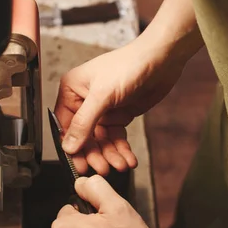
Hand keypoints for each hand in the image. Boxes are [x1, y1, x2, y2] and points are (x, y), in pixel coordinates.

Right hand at [55, 39, 184, 174]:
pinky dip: (122, 150)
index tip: (81, 164)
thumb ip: (84, 122)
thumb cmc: (129, 65)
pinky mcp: (119, 115)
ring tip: (119, 165)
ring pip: (102, 141)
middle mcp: (85, 101)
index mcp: (72, 90)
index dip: (73, 147)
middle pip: (85, 137)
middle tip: (102, 168)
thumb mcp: (102, 95)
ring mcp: (103, 110)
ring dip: (110, 155)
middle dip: (95, 153)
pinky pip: (117, 138)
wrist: (161, 60)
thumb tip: (69, 145)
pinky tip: (128, 159)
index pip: (66, 125)